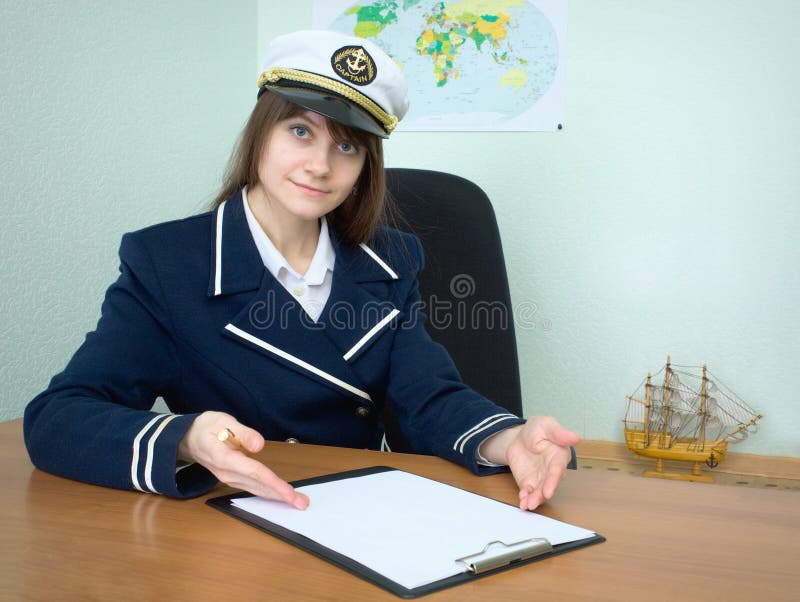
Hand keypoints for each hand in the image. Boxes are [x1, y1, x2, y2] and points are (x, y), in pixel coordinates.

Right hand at [178, 411, 308, 509]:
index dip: (273, 483)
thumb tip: (259, 445)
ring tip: (296, 502)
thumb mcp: (222, 421)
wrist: (187, 438)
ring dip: (277, 497)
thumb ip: (242, 433)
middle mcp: (227, 473)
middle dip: (281, 495)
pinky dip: (267, 493)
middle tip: (302, 503)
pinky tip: (279, 496)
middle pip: (258, 486)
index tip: (289, 492)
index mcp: (224, 458)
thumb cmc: (206, 427)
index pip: (254, 472)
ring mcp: (229, 478)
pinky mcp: (232, 478)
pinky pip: (253, 488)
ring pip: (256, 490)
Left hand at [480, 416, 579, 510]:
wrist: (520, 437)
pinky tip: (522, 502)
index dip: (552, 481)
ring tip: (527, 505)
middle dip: (542, 495)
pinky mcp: (530, 483)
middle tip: (534, 502)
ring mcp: (541, 478)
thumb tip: (576, 437)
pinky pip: (528, 493)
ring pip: (540, 492)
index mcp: (559, 456)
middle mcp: (552, 470)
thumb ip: (559, 433)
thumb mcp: (547, 425)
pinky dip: (525, 498)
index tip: (548, 491)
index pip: (557, 470)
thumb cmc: (538, 430)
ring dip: (534, 500)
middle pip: (549, 485)